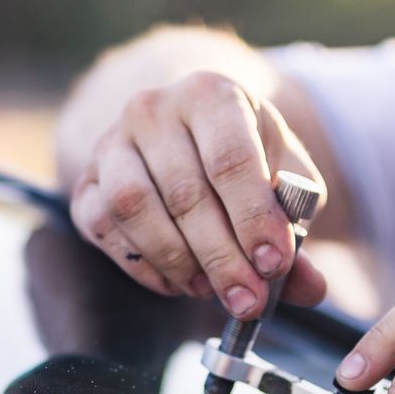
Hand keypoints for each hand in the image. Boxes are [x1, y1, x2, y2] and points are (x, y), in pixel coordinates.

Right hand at [67, 72, 327, 317]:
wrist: (185, 135)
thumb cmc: (240, 157)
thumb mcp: (281, 177)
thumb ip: (295, 227)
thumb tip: (309, 286)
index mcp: (211, 94)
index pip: (230, 158)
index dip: (253, 217)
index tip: (274, 264)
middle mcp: (152, 110)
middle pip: (185, 192)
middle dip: (221, 257)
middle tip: (247, 299)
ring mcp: (111, 143)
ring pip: (135, 208)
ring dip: (178, 261)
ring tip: (210, 289)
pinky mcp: (85, 182)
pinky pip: (103, 228)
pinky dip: (142, 265)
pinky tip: (177, 282)